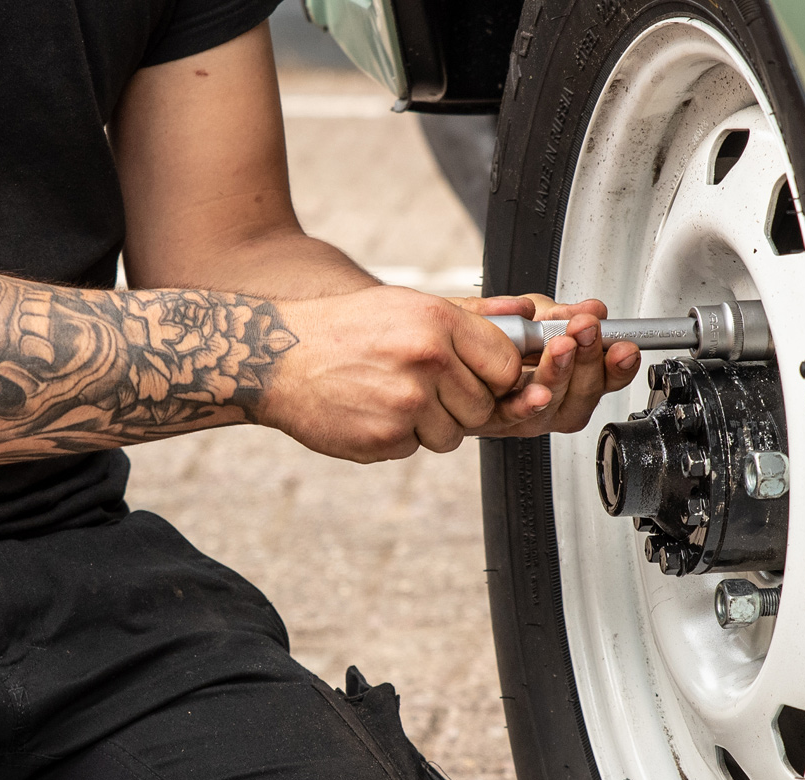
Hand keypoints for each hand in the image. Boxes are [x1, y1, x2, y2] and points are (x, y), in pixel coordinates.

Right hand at [255, 285, 538, 461]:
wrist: (277, 357)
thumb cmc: (348, 329)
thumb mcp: (408, 305)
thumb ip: (472, 315)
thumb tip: (528, 312)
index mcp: (438, 322)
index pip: (506, 365)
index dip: (495, 377)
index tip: (476, 375)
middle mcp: (427, 359)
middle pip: (484, 406)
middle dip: (461, 405)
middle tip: (422, 386)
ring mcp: (406, 402)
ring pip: (455, 435)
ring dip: (431, 425)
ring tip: (393, 396)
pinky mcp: (386, 437)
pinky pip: (417, 449)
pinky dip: (399, 438)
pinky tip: (372, 411)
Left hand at [452, 294, 642, 437]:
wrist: (415, 340)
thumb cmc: (465, 329)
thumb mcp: (514, 312)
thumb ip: (551, 313)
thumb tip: (591, 309)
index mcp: (558, 373)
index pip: (600, 376)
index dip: (616, 365)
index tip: (623, 345)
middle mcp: (543, 399)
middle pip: (582, 395)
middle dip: (590, 362)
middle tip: (587, 330)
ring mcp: (519, 412)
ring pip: (554, 407)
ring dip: (563, 375)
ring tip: (564, 345)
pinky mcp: (490, 419)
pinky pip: (516, 416)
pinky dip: (530, 404)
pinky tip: (539, 391)